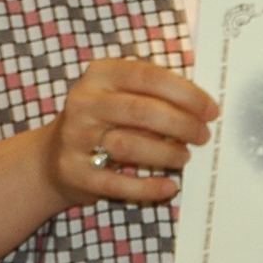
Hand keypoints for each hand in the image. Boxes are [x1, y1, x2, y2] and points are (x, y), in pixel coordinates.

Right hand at [39, 57, 215, 208]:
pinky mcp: (74, 171)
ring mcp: (75, 137)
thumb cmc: (102, 121)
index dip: (186, 93)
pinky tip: (168, 187)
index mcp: (100, 74)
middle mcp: (84, 102)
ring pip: (130, 146)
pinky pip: (117, 182)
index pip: (149, 76)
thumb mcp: (119, 95)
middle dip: (181, 125)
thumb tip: (201, 107)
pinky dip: (147, 187)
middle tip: (202, 136)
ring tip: (184, 157)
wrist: (51, 157)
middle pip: (142, 111)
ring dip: (166, 153)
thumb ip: (153, 94)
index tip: (211, 110)